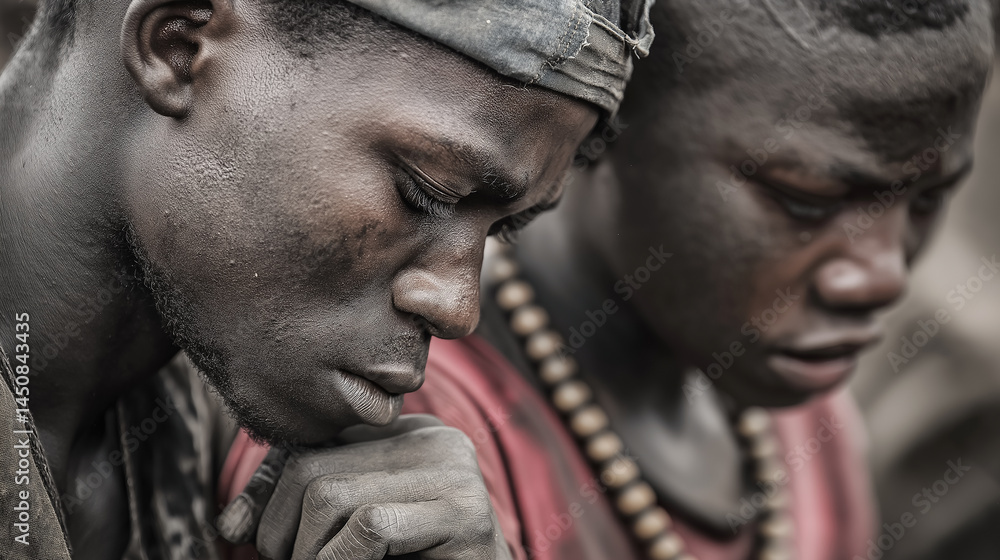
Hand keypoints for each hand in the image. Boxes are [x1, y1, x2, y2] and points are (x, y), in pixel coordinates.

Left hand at [217, 415, 511, 559]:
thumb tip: (231, 523)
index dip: (267, 492)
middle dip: (280, 531)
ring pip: (330, 496)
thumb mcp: (347, 535)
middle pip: (312, 468)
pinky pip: (369, 526)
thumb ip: (298, 510)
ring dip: (306, 556)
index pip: (312, 442)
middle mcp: (436, 438)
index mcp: (409, 433)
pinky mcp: (465, 512)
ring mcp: (456, 471)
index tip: (249, 537)